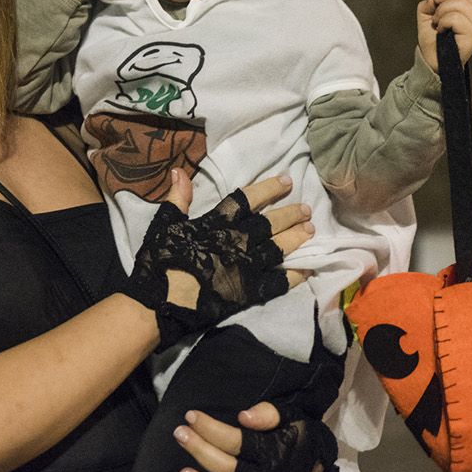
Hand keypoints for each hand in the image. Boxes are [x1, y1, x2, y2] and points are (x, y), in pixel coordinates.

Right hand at [120, 170, 313, 350]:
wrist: (161, 301)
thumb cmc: (160, 260)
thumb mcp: (164, 223)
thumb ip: (178, 197)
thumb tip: (179, 170)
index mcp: (216, 222)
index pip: (247, 200)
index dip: (268, 189)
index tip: (286, 180)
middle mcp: (236, 241)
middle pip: (269, 223)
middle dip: (289, 213)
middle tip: (307, 208)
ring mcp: (245, 267)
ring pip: (278, 248)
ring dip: (295, 238)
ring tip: (311, 230)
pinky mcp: (248, 292)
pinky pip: (278, 282)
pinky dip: (294, 275)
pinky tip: (308, 268)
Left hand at [174, 401, 338, 471]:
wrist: (316, 463)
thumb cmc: (296, 434)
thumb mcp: (289, 416)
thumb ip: (268, 413)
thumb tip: (244, 416)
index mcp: (274, 455)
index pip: (236, 442)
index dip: (211, 429)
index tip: (191, 416)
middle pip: (227, 468)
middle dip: (200, 449)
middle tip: (179, 433)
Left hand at [416, 0, 471, 70]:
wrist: (431, 61)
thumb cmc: (431, 39)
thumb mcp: (427, 15)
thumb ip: (431, 2)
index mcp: (470, 13)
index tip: (437, 2)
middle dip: (444, 2)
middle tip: (436, 17)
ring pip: (461, 5)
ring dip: (442, 13)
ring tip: (438, 25)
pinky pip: (456, 18)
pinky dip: (443, 22)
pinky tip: (441, 31)